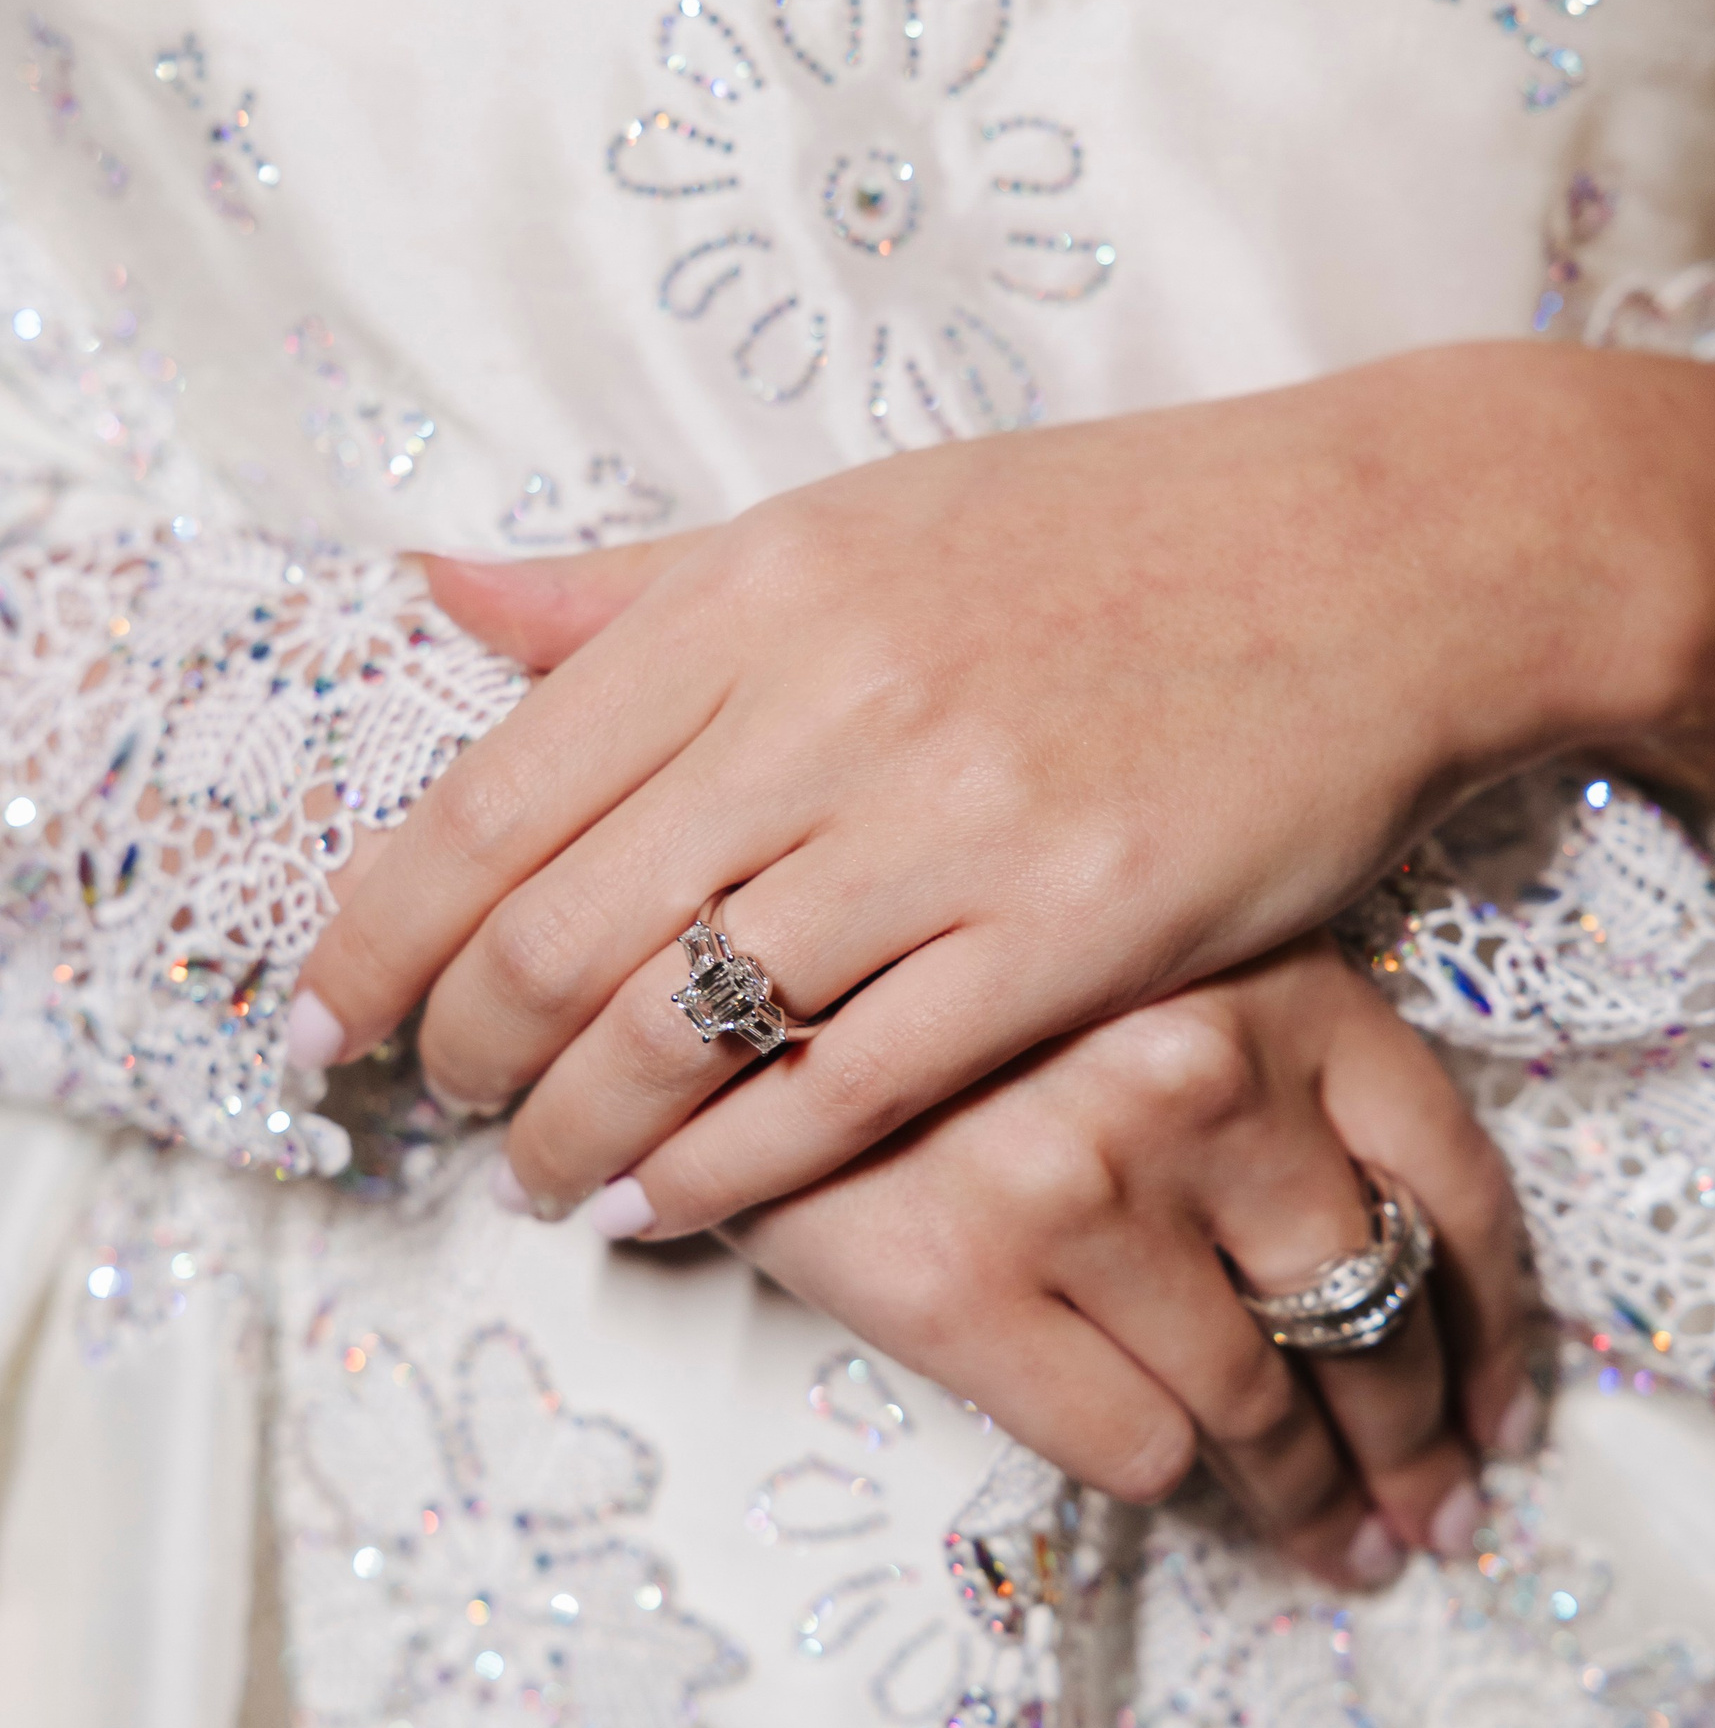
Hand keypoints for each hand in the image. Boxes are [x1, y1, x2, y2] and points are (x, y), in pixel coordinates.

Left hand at [290, 343, 1714, 1235]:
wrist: (1370, 562)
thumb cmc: (1103, 545)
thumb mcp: (858, 518)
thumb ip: (645, 587)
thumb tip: (444, 598)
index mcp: (754, 590)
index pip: (491, 793)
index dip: (379, 931)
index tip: (331, 1016)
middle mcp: (826, 702)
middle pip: (555, 929)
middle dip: (462, 1054)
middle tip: (438, 1109)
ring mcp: (949, 824)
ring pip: (681, 1026)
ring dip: (576, 1135)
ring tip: (539, 1183)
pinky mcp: (1066, 935)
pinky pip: (847, 1088)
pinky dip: (731, 1171)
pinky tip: (675, 1208)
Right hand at [715, 936, 1537, 1586]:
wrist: (695, 952)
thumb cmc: (936, 962)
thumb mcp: (1140, 952)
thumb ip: (1263, 1057)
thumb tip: (1381, 1252)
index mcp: (1274, 983)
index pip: (1449, 1185)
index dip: (1495, 1327)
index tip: (1505, 1414)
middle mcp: (1198, 1077)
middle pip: (1372, 1310)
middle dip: (1421, 1443)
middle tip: (1439, 1518)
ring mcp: (1081, 1184)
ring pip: (1262, 1399)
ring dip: (1321, 1500)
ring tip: (1350, 1552)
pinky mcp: (959, 1280)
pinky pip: (1131, 1440)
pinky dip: (1178, 1485)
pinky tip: (1199, 1502)